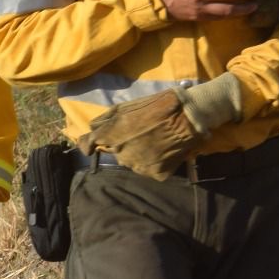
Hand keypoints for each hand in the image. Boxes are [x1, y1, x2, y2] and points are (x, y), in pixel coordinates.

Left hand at [80, 88, 199, 179]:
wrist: (190, 116)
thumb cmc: (158, 106)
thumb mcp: (126, 106)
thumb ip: (105, 119)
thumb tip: (90, 129)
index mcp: (112, 135)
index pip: (89, 143)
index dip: (87, 144)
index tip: (90, 146)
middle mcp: (122, 154)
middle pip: (114, 153)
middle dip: (121, 145)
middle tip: (138, 135)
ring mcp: (139, 165)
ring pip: (131, 162)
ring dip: (136, 155)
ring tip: (152, 142)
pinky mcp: (155, 173)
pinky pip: (148, 170)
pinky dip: (152, 162)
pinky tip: (161, 151)